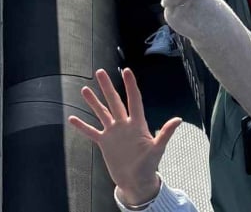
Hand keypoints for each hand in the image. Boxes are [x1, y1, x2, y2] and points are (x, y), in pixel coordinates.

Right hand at [68, 67, 181, 206]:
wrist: (136, 180)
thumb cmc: (149, 165)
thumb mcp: (158, 148)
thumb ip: (165, 133)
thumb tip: (178, 119)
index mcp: (137, 124)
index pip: (133, 100)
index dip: (130, 85)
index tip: (127, 71)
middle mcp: (124, 125)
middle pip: (114, 101)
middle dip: (107, 87)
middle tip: (99, 72)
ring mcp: (113, 133)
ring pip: (102, 113)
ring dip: (93, 102)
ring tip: (85, 89)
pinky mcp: (104, 143)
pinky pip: (91, 132)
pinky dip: (82, 126)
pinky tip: (72, 118)